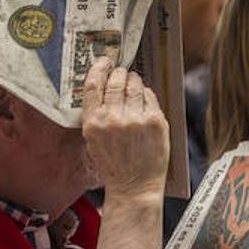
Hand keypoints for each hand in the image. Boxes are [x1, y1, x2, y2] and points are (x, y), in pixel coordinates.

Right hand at [81, 57, 169, 198]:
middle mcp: (113, 118)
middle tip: (121, 73)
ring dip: (134, 80)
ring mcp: (136, 119)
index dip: (99, 68)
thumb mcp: (93, 139)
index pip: (94, 84)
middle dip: (119, 73)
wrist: (134, 186)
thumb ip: (96, 113)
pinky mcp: (155, 121)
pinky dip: (146, 95)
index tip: (104, 62)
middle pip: (116, 80)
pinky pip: (150, 96)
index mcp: (93, 122)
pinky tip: (143, 102)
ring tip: (133, 85)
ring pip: (135, 84)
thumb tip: (104, 84)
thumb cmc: (113, 164)